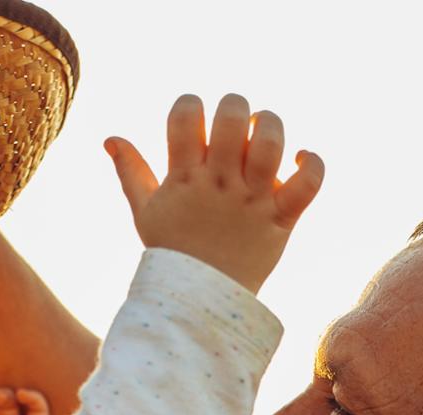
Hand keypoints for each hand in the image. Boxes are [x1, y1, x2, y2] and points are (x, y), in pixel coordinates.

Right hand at [104, 93, 324, 292]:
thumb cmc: (173, 252)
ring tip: (263, 131)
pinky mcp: (281, 218)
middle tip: (235, 121)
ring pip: (270, 143)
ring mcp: (253, 200)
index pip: (184, 116)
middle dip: (235, 106)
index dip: (189, 103)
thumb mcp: (145, 212)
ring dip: (270, 125)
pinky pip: (309, 182)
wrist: (201, 302)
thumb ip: (130, 172)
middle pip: (232, 119)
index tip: (194, 117)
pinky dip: (311, 162)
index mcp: (184, 178)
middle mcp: (220, 184)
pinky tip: (299, 157)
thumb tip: (110, 138)